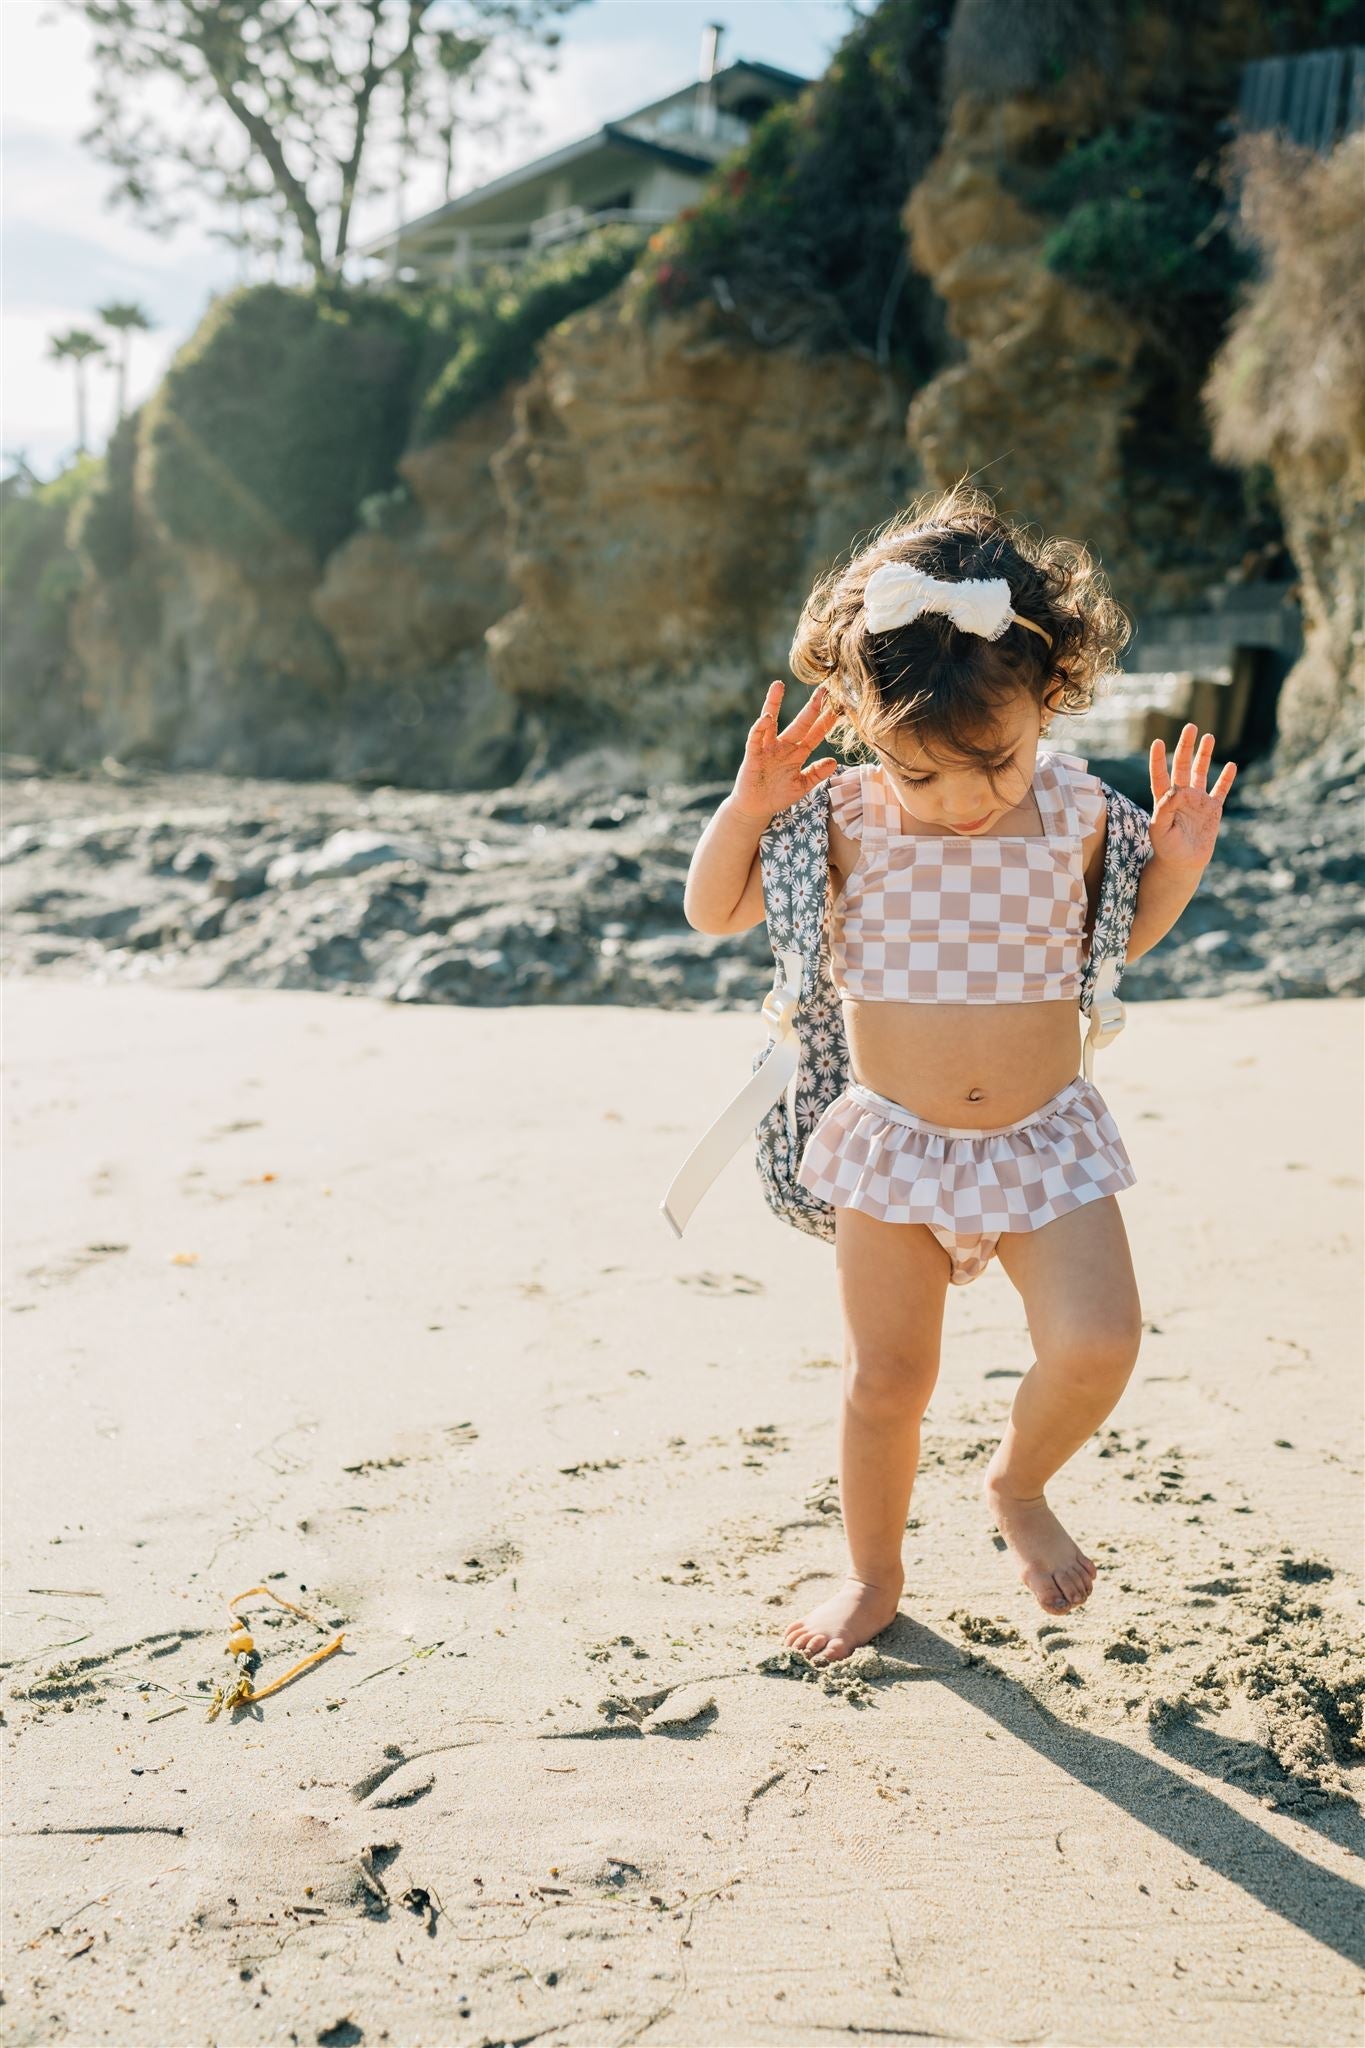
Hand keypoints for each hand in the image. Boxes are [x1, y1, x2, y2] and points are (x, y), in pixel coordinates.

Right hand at [730, 679, 840, 823]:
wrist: (756, 808)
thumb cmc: (778, 795)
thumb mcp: (802, 786)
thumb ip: (816, 774)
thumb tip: (833, 762)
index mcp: (797, 753)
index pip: (815, 734)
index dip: (826, 722)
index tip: (839, 708)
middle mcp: (784, 746)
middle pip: (800, 723)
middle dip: (811, 707)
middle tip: (823, 690)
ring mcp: (768, 748)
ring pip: (772, 722)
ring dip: (774, 703)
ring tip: (779, 685)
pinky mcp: (753, 754)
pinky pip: (756, 738)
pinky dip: (760, 727)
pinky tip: (767, 718)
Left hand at [1148, 722, 1236, 869]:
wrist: (1183, 864)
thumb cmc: (1167, 849)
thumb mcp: (1160, 830)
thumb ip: (1164, 809)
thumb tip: (1176, 789)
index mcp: (1164, 800)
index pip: (1160, 775)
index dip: (1159, 760)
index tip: (1158, 742)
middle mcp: (1181, 796)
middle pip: (1183, 766)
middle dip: (1186, 746)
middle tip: (1190, 727)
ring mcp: (1198, 801)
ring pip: (1201, 773)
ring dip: (1204, 755)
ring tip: (1208, 736)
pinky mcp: (1212, 809)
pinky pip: (1221, 791)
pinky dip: (1226, 778)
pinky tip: (1230, 765)